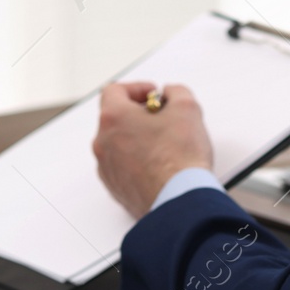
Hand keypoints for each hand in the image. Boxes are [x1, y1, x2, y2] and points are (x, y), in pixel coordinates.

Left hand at [91, 81, 213, 218]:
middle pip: (116, 118)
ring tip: (166, 145)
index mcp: (113, 119)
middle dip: (139, 115)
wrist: (180, 201)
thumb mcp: (187, 108)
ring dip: (138, 139)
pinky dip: (138, 162)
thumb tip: (171, 94)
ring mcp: (107, 168)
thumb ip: (176, 92)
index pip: (114, 91)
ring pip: (119, 144)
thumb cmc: (180, 158)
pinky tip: (162, 167)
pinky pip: (123, 168)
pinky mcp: (116, 189)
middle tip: (164, 119)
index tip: (154, 96)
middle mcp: (103, 143)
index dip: (137, 88)